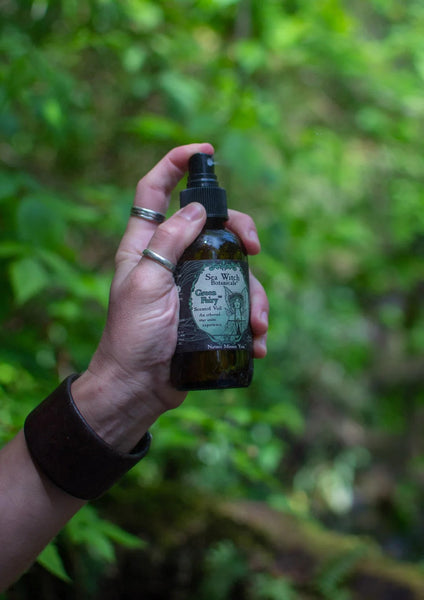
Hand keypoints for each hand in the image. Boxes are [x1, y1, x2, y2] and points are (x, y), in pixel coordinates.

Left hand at [72, 144, 268, 451]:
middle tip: (253, 247)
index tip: (205, 152)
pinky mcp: (208, 311)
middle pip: (210, 223)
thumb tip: (196, 209)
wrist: (139, 388)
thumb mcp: (145, 283)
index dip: (174, 163)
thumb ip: (167, 242)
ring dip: (253, 290)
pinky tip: (257, 341)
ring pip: (232, 265)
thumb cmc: (132, 336)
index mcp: (145, 244)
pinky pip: (237, 302)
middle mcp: (170, 258)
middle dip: (239, 228)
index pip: (154, 190)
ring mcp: (192, 284)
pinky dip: (252, 317)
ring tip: (258, 322)